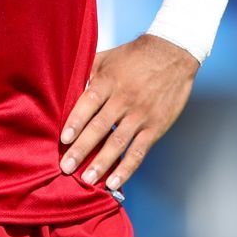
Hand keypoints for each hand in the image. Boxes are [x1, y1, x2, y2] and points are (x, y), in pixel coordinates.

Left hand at [60, 34, 197, 189]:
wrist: (172, 54)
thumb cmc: (135, 57)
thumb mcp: (107, 58)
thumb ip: (86, 73)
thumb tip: (64, 88)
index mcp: (109, 81)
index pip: (89, 103)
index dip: (76, 121)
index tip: (63, 139)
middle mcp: (124, 99)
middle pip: (100, 127)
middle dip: (81, 149)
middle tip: (66, 167)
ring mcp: (140, 115)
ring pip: (118, 142)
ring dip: (102, 163)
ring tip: (87, 179)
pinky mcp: (155, 127)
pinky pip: (139, 151)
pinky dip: (127, 168)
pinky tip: (115, 182)